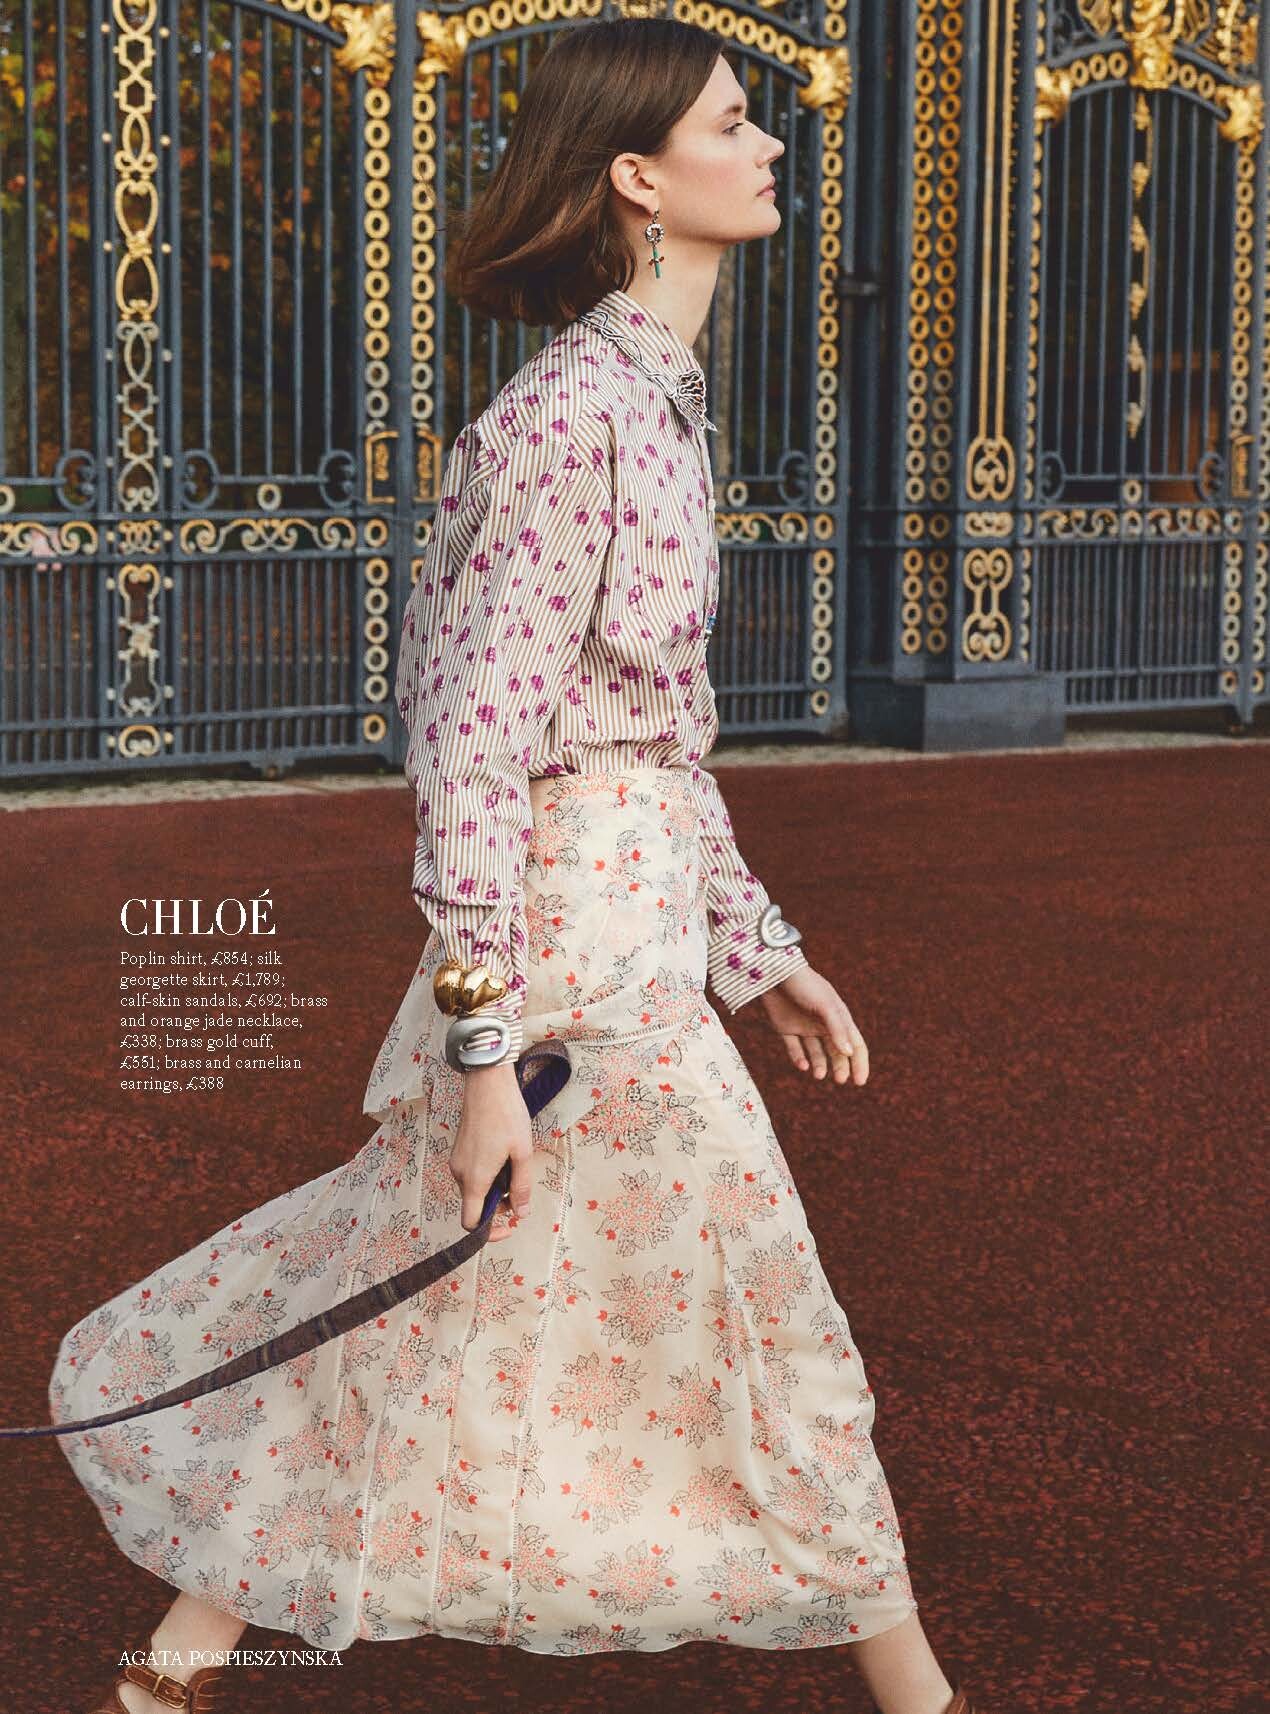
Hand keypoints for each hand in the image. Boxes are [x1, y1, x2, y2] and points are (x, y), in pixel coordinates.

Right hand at [448, 1061, 532, 1241]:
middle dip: (497, 1205)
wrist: (487, 1083)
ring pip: (474, 1189)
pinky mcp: (458, 1150)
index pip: (470, 1223)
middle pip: (474, 1205)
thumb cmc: (507, 1115)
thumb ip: (521, 1187)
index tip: (508, 1226)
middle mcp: (459, 1173)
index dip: (488, 1232)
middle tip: (519, 1188)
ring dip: (493, 1189)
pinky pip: (471, 1174)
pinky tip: (503, 1156)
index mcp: (474, 1178)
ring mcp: (456, 1160)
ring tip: (513, 1166)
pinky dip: (487, 1175)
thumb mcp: (522, 1153)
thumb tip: (521, 1213)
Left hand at [756, 965, 868, 1086]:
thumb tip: (849, 1053)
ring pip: (816, 1053)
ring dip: (820, 1065)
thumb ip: (837, 1029)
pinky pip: (794, 1049)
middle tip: (839, 1080)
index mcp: (839, 1017)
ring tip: (819, 1074)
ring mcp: (804, 1027)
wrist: (774, 972)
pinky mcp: (785, 1028)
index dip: (859, 1063)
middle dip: (840, 1067)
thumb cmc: (805, 986)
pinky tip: (802, 1065)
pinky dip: (799, 1058)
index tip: (859, 1081)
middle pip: (836, 1052)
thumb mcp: (825, 1006)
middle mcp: (823, 1024)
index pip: (854, 1044)